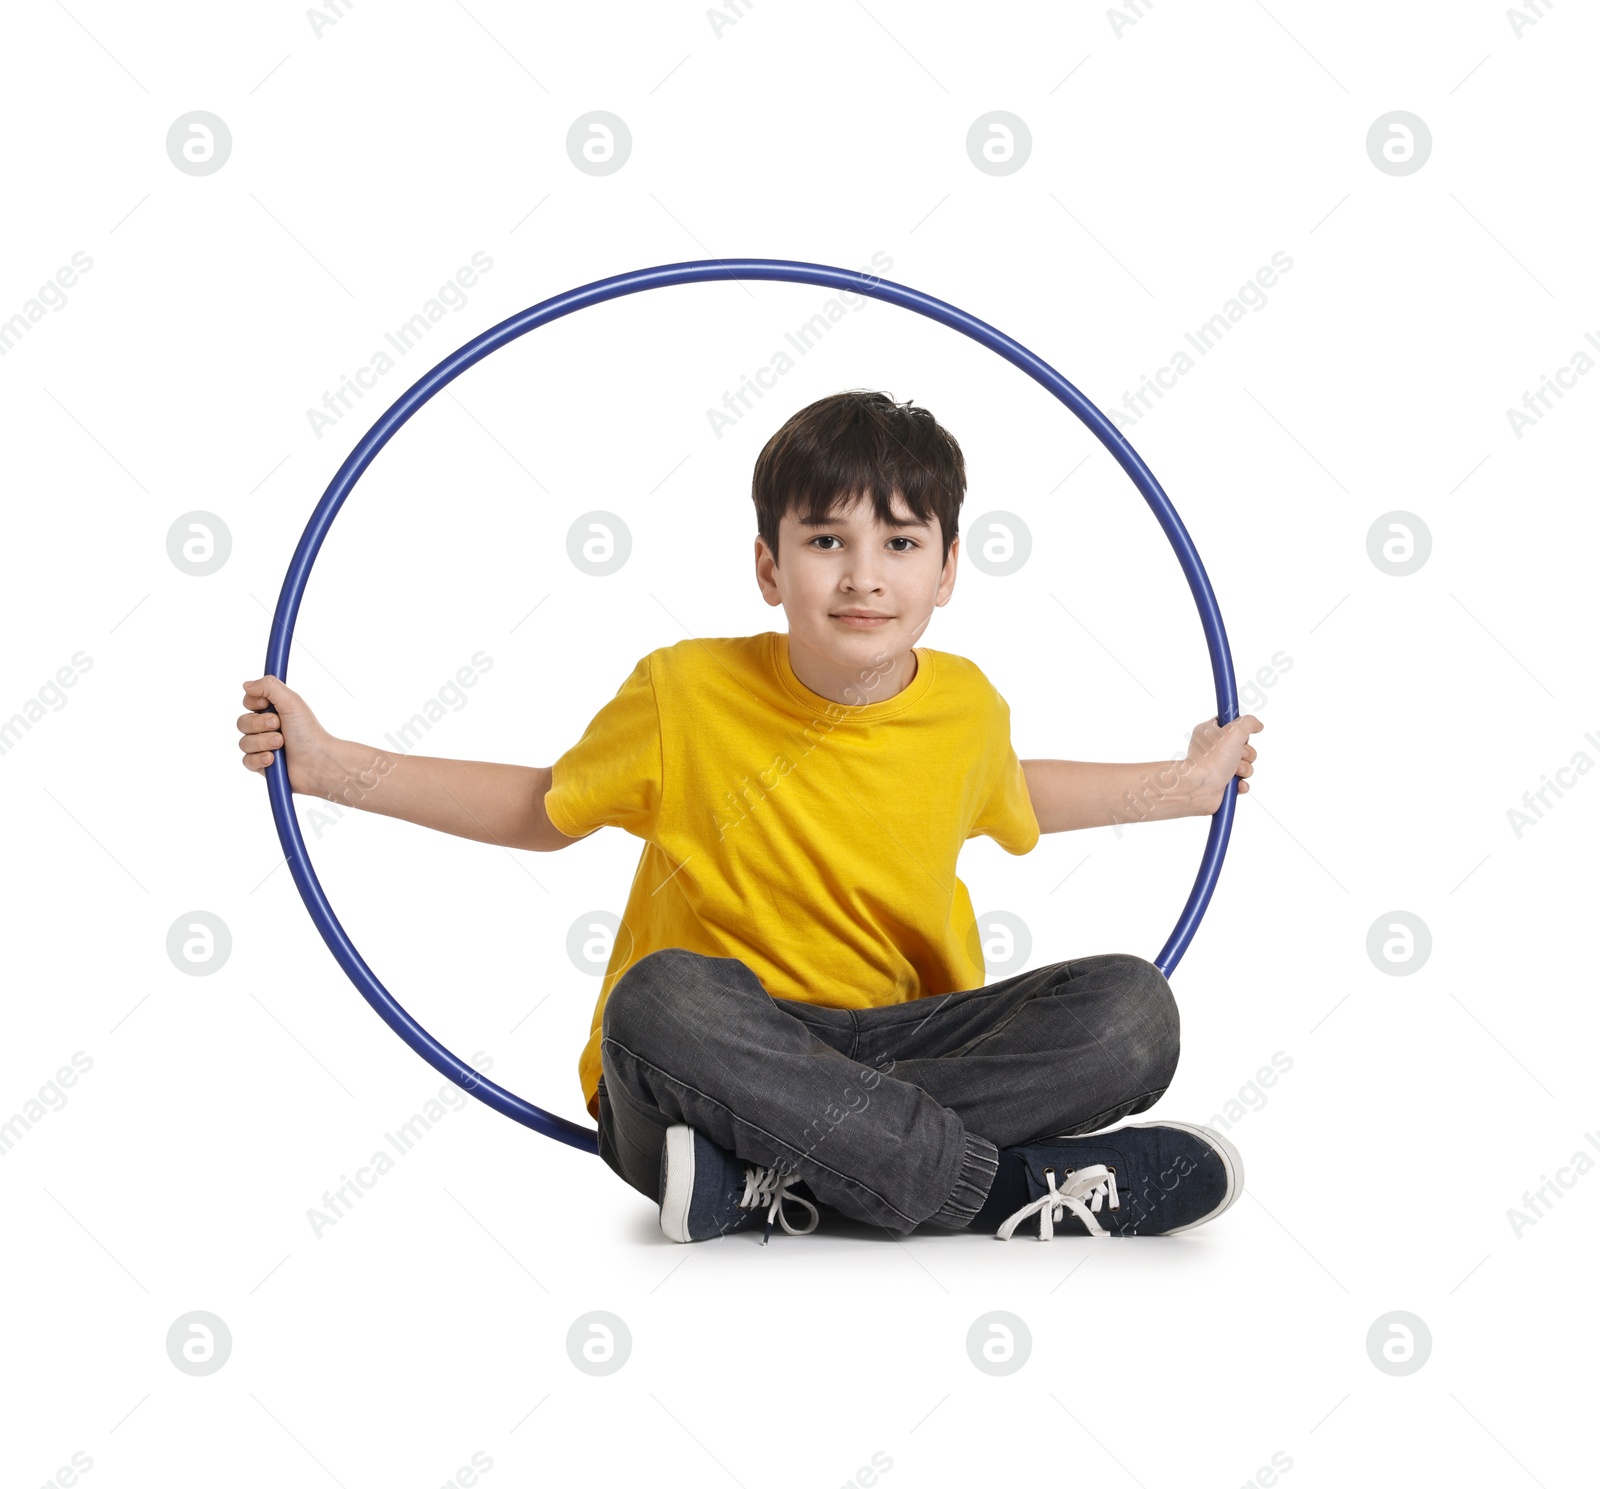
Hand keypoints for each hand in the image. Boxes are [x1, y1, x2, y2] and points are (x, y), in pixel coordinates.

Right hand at [237, 675, 333, 794]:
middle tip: (278, 725)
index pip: (248, 702)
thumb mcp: (291, 702)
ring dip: (263, 742)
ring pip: (244, 743)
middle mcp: (265, 728)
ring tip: (280, 743)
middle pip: (243, 722)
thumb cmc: (308, 731)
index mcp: (272, 711)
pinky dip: (259, 759)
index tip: (267, 704)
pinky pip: (247, 761)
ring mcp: (262, 747)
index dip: (254, 703)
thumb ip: (269, 686)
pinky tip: (273, 759)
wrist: (317, 760)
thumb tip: (246, 685)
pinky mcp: (261, 765)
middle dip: (260, 724)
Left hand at [1183, 714, 1262, 813]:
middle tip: (1238, 756)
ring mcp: (1217, 766)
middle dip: (1246, 753)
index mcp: (1209, 732)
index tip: (1240, 734)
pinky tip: (1237, 784)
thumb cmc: (1212, 758)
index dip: (1240, 730)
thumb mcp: (1234, 731)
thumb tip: (1257, 725)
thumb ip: (1248, 722)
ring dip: (1245, 769)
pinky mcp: (1222, 783)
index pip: (1230, 724)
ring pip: (1245, 764)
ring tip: (1235, 772)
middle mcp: (1213, 748)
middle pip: (1243, 746)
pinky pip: (1241, 781)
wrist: (1199, 787)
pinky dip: (1242, 784)